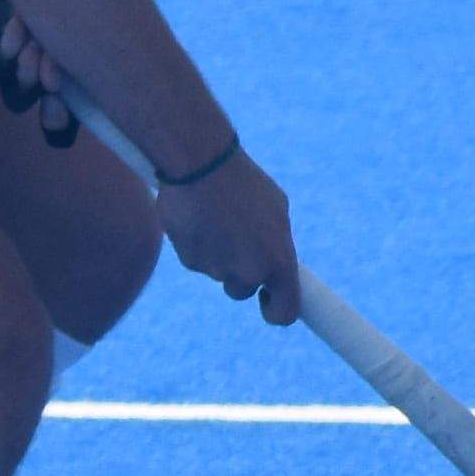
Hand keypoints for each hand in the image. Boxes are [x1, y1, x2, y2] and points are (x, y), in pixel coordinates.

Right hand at [157, 148, 303, 323]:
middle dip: (240, 272)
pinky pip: (197, 260)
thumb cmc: (243, 181)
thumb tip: (273, 259)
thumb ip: (276, 242)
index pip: (284, 312)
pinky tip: (199, 216)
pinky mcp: (190, 261)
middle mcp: (249, 272)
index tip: (268, 300)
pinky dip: (198, 243)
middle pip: (243, 290)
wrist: (200, 162)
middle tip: (236, 238)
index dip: (276, 311)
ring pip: (219, 273)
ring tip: (217, 217)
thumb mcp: (275, 209)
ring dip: (219, 253)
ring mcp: (217, 270)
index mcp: (278, 261)